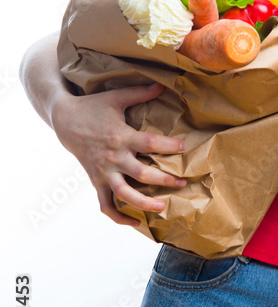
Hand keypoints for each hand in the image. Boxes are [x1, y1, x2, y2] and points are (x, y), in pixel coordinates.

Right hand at [52, 82, 185, 225]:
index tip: (184, 148)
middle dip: (164, 179)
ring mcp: (104, 172)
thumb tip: (162, 84)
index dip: (168, 146)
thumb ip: (140, 93)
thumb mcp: (116, 97)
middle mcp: (113, 157)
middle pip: (141, 174)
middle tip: (182, 182)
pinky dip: (118, 217)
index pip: (149, 144)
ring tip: (163, 207)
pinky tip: (135, 222)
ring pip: (124, 194)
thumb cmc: (94, 107)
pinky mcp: (96, 181)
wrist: (65, 121)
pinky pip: (105, 205)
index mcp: (121, 136)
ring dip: (144, 203)